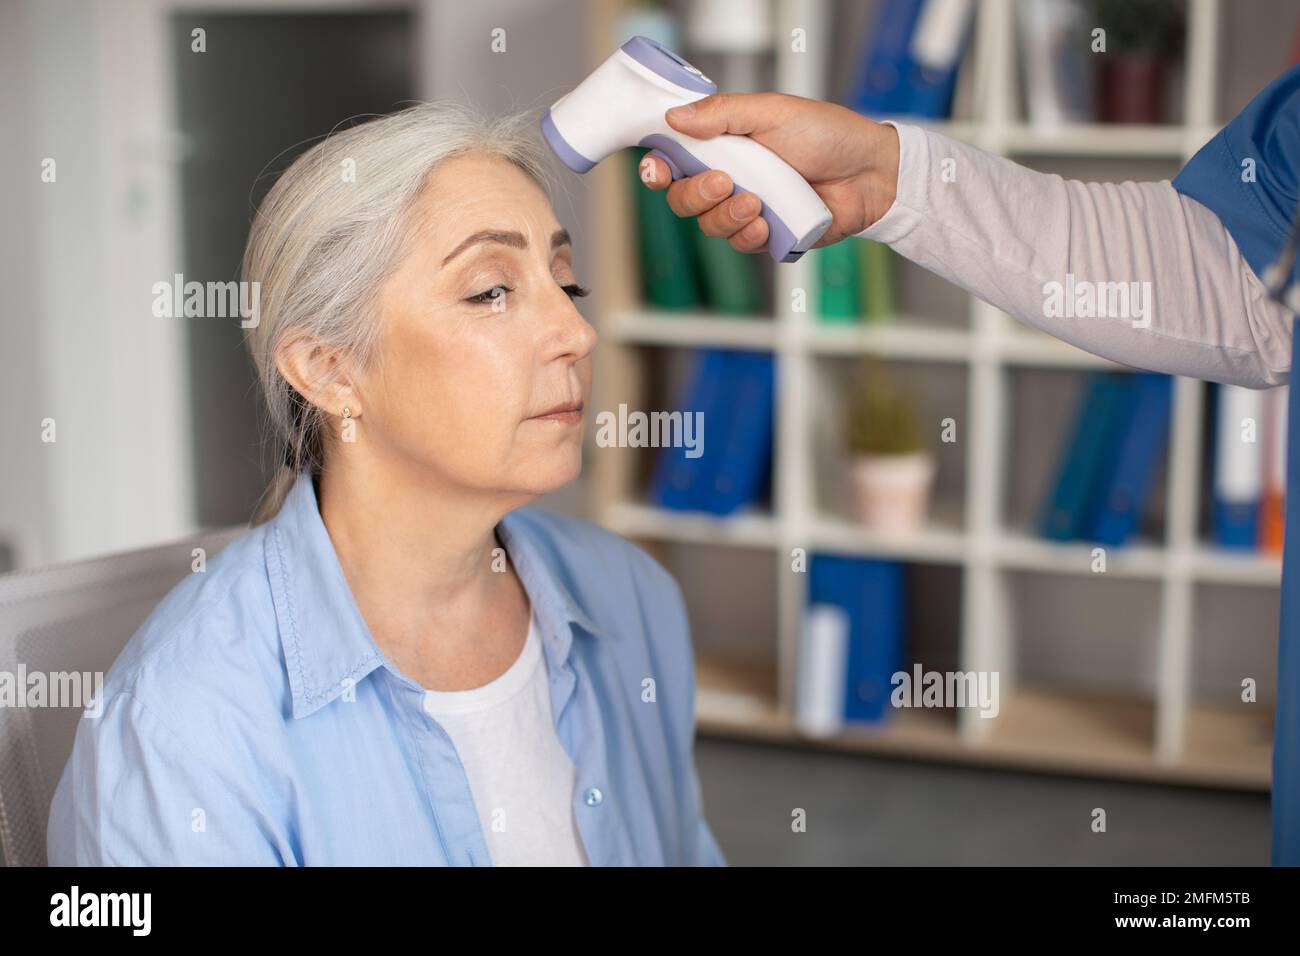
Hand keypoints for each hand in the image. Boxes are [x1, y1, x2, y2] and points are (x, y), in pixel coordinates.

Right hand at [638, 92, 900, 254]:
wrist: (870, 172)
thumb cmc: (827, 135)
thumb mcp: (773, 112)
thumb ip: (723, 113)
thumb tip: (675, 116)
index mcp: (724, 145)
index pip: (674, 160)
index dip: (657, 168)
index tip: (658, 170)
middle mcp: (729, 178)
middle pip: (683, 199)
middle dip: (696, 195)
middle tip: (724, 182)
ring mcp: (746, 209)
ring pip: (709, 225)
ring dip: (727, 216)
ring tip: (757, 203)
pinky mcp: (767, 235)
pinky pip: (740, 244)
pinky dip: (748, 235)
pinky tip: (766, 223)